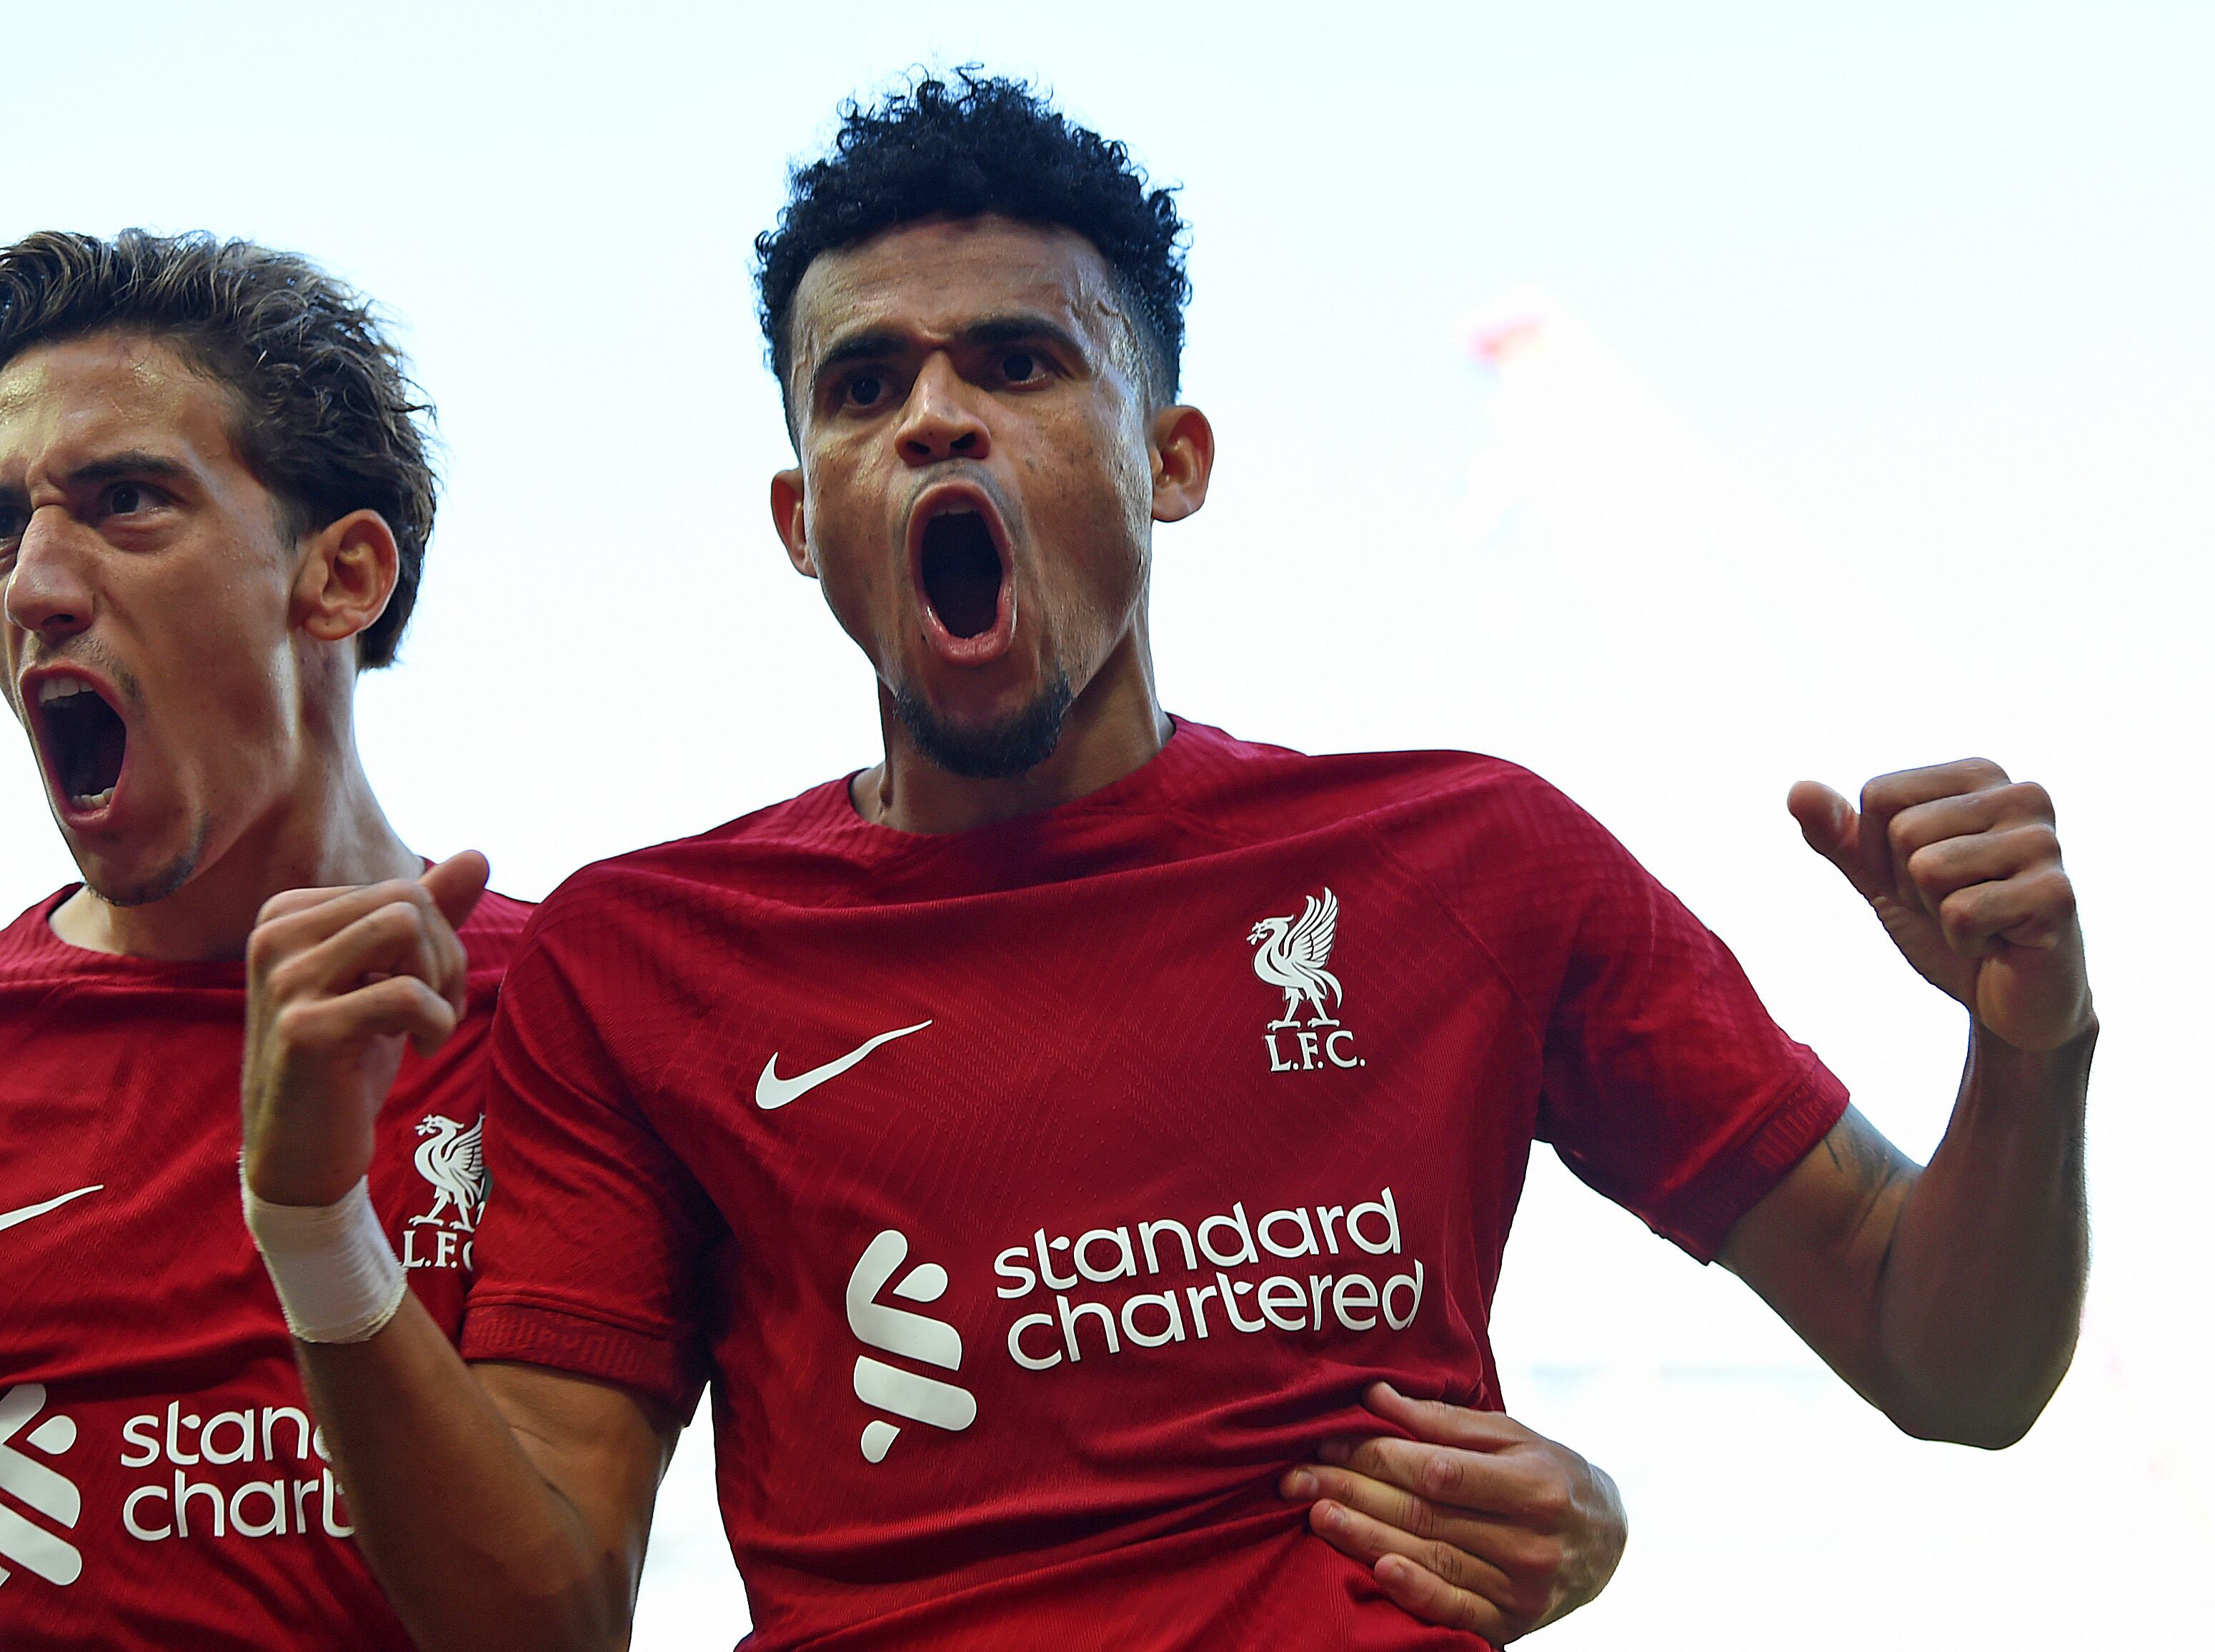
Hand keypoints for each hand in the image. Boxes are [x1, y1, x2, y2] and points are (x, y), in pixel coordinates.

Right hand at [241, 854, 489, 1206]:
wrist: (302, 1153)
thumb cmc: (349, 1059)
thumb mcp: (391, 978)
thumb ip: (428, 915)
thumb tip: (477, 856)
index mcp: (288, 915)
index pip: (402, 888)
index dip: (440, 939)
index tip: (428, 990)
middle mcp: (274, 936)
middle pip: (408, 902)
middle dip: (446, 956)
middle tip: (438, 1010)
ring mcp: (283, 981)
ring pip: (406, 927)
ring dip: (441, 982)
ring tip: (427, 1026)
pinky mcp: (304, 1029)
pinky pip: (406, 991)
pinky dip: (436, 1020)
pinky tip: (420, 1050)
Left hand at [1282, 1384, 1625, 1641]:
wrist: (1606, 1543)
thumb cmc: (1550, 1475)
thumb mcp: (1512, 1436)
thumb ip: (1444, 1420)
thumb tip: (1376, 1397)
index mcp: (1534, 1485)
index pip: (1440, 1470)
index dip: (1379, 1455)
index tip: (1329, 1442)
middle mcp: (1531, 1541)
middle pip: (1427, 1513)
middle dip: (1356, 1492)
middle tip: (1299, 1478)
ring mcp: (1522, 1589)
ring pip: (1432, 1559)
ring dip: (1367, 1537)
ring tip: (1319, 1515)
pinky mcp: (1511, 1624)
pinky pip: (1456, 1612)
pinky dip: (1416, 1593)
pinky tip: (1379, 1571)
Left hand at [1789, 760, 2091, 1051]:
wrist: (2007, 996)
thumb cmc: (1946, 924)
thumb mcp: (1880, 875)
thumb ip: (1838, 834)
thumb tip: (1797, 791)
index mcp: (1979, 775)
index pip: (1880, 795)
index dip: (1880, 853)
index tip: (1923, 878)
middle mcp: (2023, 795)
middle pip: (1904, 832)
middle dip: (1911, 886)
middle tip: (1956, 905)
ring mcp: (2045, 843)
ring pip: (1928, 870)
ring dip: (1938, 914)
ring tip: (1980, 921)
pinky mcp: (2058, 894)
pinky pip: (1961, 913)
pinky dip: (1964, 942)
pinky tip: (2000, 942)